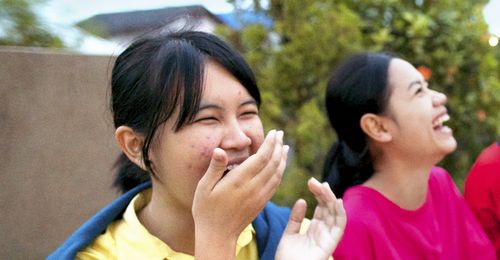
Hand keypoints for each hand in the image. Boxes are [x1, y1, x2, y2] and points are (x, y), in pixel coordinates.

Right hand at [192, 130, 288, 258]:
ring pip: (277, 174)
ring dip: (282, 158)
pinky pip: (275, 185)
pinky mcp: (261, 203)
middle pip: (272, 163)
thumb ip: (215, 167)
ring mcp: (259, 196)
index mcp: (239, 181)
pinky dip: (280, 172)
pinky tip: (280, 166)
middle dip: (278, 146)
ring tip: (284, 146)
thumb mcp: (204, 187)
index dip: (270, 144)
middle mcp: (253, 187)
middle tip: (280, 134)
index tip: (274, 132)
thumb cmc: (206, 210)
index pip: (261, 157)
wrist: (217, 236)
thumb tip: (220, 150)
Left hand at [275, 177, 345, 259]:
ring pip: (335, 214)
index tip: (312, 182)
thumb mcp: (289, 234)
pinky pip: (340, 226)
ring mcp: (328, 237)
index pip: (321, 208)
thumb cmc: (287, 258)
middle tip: (314, 181)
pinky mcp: (331, 244)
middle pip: (329, 208)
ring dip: (331, 198)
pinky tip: (336, 201)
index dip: (319, 194)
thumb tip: (302, 200)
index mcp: (315, 229)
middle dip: (324, 193)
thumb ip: (296, 218)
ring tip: (323, 186)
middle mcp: (323, 232)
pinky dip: (340, 213)